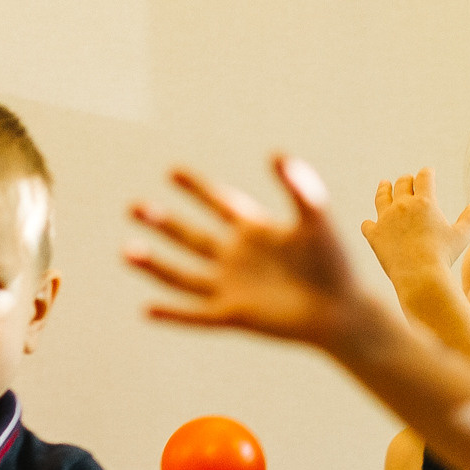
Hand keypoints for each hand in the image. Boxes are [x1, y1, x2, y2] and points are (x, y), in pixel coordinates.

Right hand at [127, 158, 372, 348]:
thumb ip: (298, 186)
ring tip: (126, 250)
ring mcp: (232, 286)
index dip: (197, 188)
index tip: (173, 171)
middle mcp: (237, 257)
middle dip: (163, 222)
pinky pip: (196, 314)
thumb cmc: (334, 263)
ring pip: (184, 274)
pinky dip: (172, 313)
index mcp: (256, 230)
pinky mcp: (233, 315)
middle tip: (136, 207)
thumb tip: (277, 154)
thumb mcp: (315, 218)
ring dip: (155, 264)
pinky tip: (146, 310)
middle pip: (191, 236)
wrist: (342, 311)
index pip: (220, 203)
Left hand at [363, 170, 469, 294]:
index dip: (427, 173)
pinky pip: (368, 225)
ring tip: (384, 185)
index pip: (424, 177)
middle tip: (408, 180)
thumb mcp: (461, 236)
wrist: (419, 276)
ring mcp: (385, 219)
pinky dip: (370, 224)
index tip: (428, 172)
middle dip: (406, 180)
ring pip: (381, 197)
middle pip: (402, 183)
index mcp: (424, 201)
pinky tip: (371, 224)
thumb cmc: (443, 256)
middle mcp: (402, 205)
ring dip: (383, 189)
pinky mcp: (374, 235)